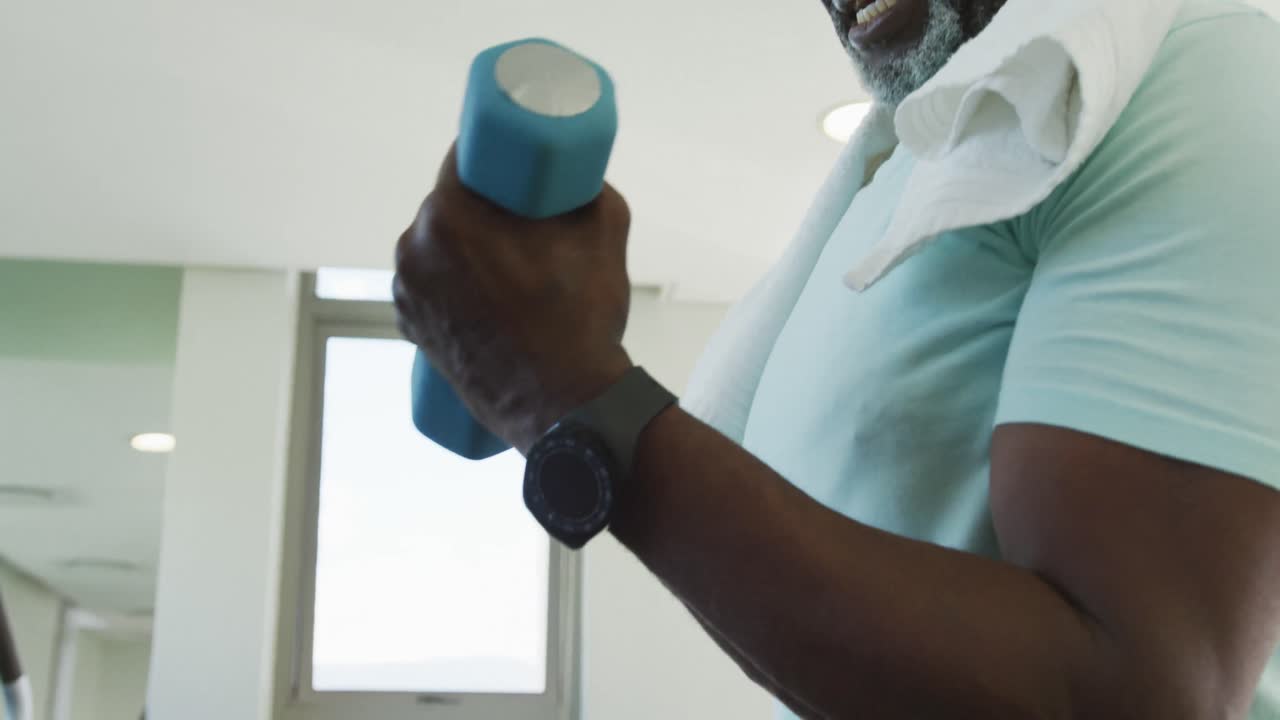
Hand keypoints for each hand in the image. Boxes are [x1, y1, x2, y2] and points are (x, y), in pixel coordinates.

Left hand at [394, 146, 633, 452]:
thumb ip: (588, 189)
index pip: (465, 159)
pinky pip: (431, 287)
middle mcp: (414, 248)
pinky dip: (452, 284)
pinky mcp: (411, 329)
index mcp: (450, 215)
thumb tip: (577, 178)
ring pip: (439, 248)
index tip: (516, 169)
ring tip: (510, 265)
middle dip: (482, 208)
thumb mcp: (604, 230)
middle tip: (525, 222)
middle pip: (449, 206)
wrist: (565, 405)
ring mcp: (407, 292)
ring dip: (465, 248)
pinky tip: (485, 293)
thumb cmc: (581, 317)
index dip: (493, 158)